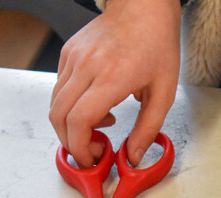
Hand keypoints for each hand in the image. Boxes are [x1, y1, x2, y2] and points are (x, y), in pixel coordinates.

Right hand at [49, 0, 180, 167]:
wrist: (144, 10)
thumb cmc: (157, 45)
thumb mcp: (164, 93)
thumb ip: (148, 128)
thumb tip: (133, 155)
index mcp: (113, 77)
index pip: (79, 120)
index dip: (81, 146)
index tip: (92, 159)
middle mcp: (87, 67)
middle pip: (59, 117)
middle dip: (73, 142)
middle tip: (95, 150)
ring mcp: (73, 59)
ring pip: (55, 104)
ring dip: (72, 125)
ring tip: (102, 125)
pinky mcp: (68, 54)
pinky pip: (60, 89)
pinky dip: (72, 106)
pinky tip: (98, 105)